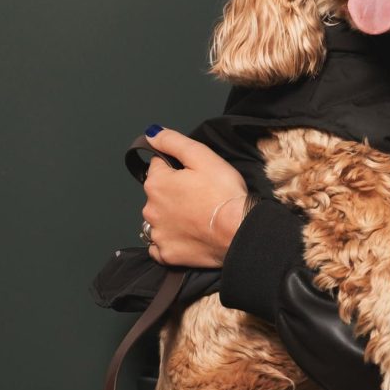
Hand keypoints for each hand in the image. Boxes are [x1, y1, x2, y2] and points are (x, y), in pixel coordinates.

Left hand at [141, 126, 251, 268]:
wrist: (239, 231)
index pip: (158, 167)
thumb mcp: (202, 156)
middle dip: (173, 193)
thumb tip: (152, 134)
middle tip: (201, 196)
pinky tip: (188, 236)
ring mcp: (158, 234)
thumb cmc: (224, 194)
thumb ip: (173, 142)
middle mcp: (150, 209)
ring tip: (197, 217)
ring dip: (171, 217)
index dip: (178, 169)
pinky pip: (160, 246)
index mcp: (156, 183)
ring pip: (158, 219)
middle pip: (158, 194)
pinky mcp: (167, 255)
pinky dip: (171, 240)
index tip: (196, 176)